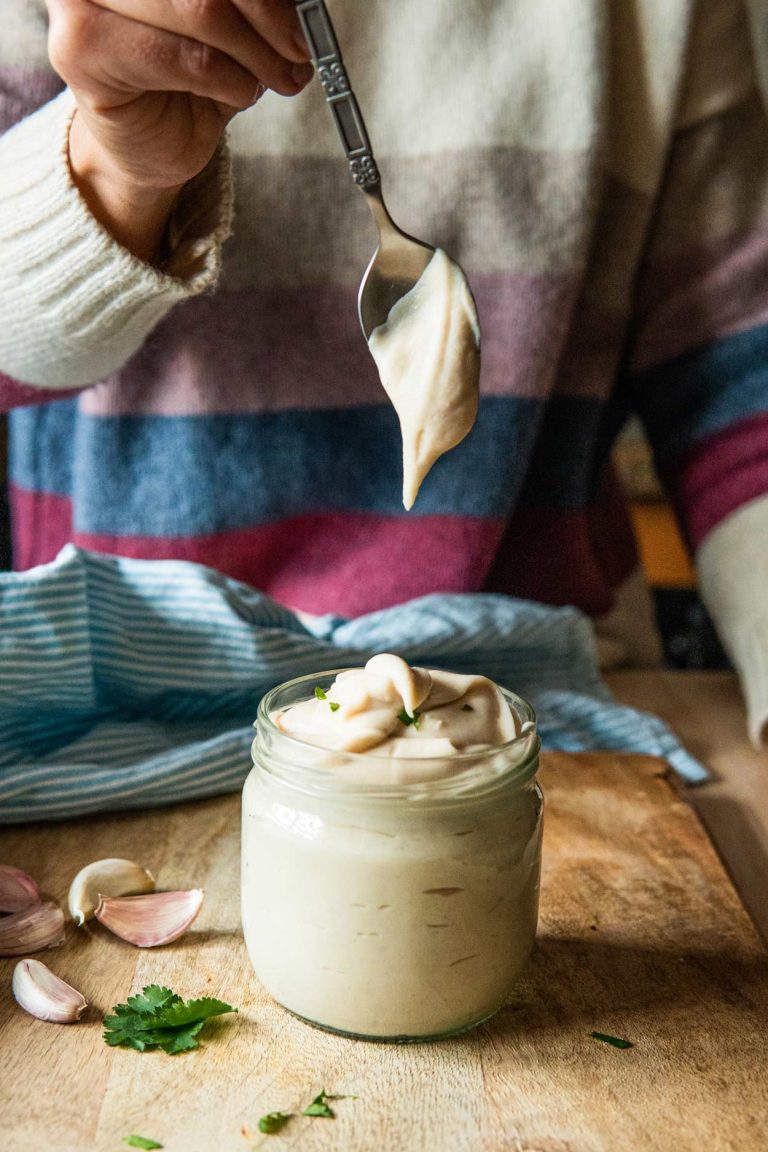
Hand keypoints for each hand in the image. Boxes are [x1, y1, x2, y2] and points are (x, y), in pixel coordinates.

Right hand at [46, 0, 312, 259]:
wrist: (149, 145)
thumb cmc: (184, 79)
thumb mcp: (228, 27)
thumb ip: (250, 3)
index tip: (302, 17)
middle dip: (267, 17)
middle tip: (297, 52)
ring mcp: (80, 2)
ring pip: (202, 10)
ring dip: (254, 54)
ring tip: (275, 79)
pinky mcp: (82, 49)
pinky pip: (186, 58)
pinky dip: (228, 79)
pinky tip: (239, 93)